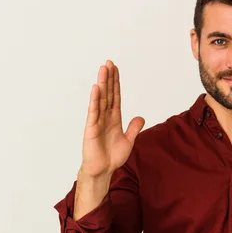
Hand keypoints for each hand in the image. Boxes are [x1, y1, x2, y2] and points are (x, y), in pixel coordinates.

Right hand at [80, 60, 144, 177]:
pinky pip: (93, 112)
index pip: (115, 96)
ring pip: (100, 99)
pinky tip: (95, 88)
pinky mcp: (91, 129)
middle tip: (109, 62)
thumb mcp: (128, 140)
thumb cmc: (112, 157)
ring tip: (103, 69)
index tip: (115, 69)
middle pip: (108, 93)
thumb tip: (140, 117)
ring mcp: (97, 121)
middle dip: (109, 78)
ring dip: (102, 84)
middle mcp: (105, 117)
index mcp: (114, 118)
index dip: (116, 83)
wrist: (103, 170)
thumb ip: (134, 128)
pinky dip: (94, 100)